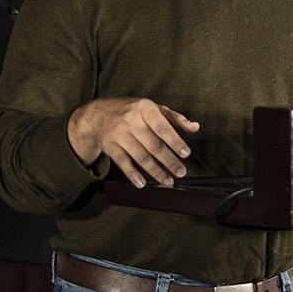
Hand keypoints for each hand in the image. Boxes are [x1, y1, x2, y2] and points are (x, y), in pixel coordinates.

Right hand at [66, 97, 199, 186]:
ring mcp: (119, 134)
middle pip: (153, 145)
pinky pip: (123, 163)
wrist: (98, 115)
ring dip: (155, 171)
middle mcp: (131, 120)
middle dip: (169, 161)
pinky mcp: (110, 147)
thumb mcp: (152, 108)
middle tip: (181, 172)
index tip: (185, 154)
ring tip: (168, 181)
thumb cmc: (132, 111)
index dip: (175, 141)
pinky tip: (143, 184)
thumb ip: (174, 117)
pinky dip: (133, 175)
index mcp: (144, 107)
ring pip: (140, 157)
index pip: (162, 127)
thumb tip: (194, 127)